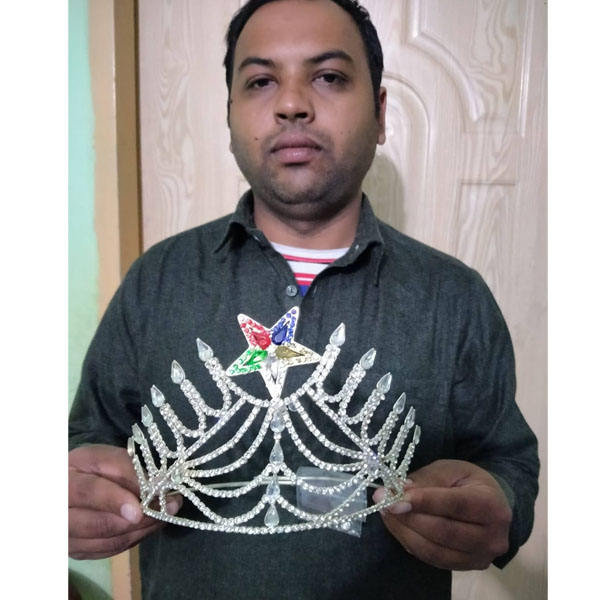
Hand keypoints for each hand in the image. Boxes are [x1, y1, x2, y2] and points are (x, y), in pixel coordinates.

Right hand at [69, 444, 181, 558]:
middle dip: (140, 517)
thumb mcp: (102, 458)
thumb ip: (126, 468)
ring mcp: (68, 540)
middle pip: (101, 524)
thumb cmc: (86, 468)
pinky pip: (112, 550)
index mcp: (62, 483)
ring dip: (144, 528)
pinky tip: (152, 523)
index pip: (88, 492)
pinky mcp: (81, 552)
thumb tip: (157, 483)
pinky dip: (136, 537)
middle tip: (171, 506)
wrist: (63, 489)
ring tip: (168, 512)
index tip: (140, 507)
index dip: (115, 499)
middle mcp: (59, 517)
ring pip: (110, 541)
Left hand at [373, 459, 511, 569]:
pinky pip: (431, 559)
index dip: (424, 502)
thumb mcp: (451, 470)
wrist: (491, 506)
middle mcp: (492, 537)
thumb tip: (400, 490)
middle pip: (443, 532)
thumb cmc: (468, 482)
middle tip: (382, 501)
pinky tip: (396, 525)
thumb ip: (428, 479)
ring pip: (434, 550)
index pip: (455, 505)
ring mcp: (480, 557)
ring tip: (385, 512)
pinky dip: (409, 542)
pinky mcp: (465, 568)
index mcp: (492, 505)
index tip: (395, 498)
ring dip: (404, 531)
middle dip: (408, 517)